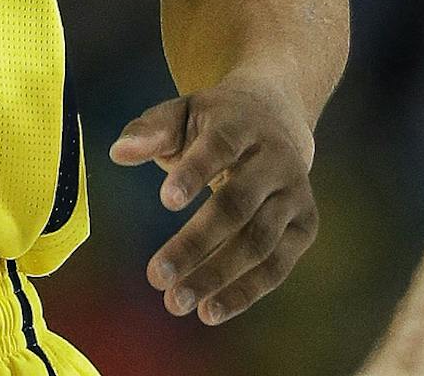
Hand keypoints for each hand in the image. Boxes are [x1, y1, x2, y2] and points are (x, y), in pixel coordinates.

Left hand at [111, 76, 319, 325]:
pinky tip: (211, 311)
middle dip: (195, 243)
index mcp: (241, 125)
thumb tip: (118, 153)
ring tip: (178, 302)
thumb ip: (150, 131)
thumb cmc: (212, 122)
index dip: (194, 174)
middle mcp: (275, 161)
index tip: (164, 201)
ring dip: (218, 277)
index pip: (219, 148)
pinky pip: (277, 266)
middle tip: (155, 276)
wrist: (276, 119)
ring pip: (258, 243)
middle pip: (237, 206)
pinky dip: (245, 292)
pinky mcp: (305, 226)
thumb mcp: (180, 113)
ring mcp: (294, 195)